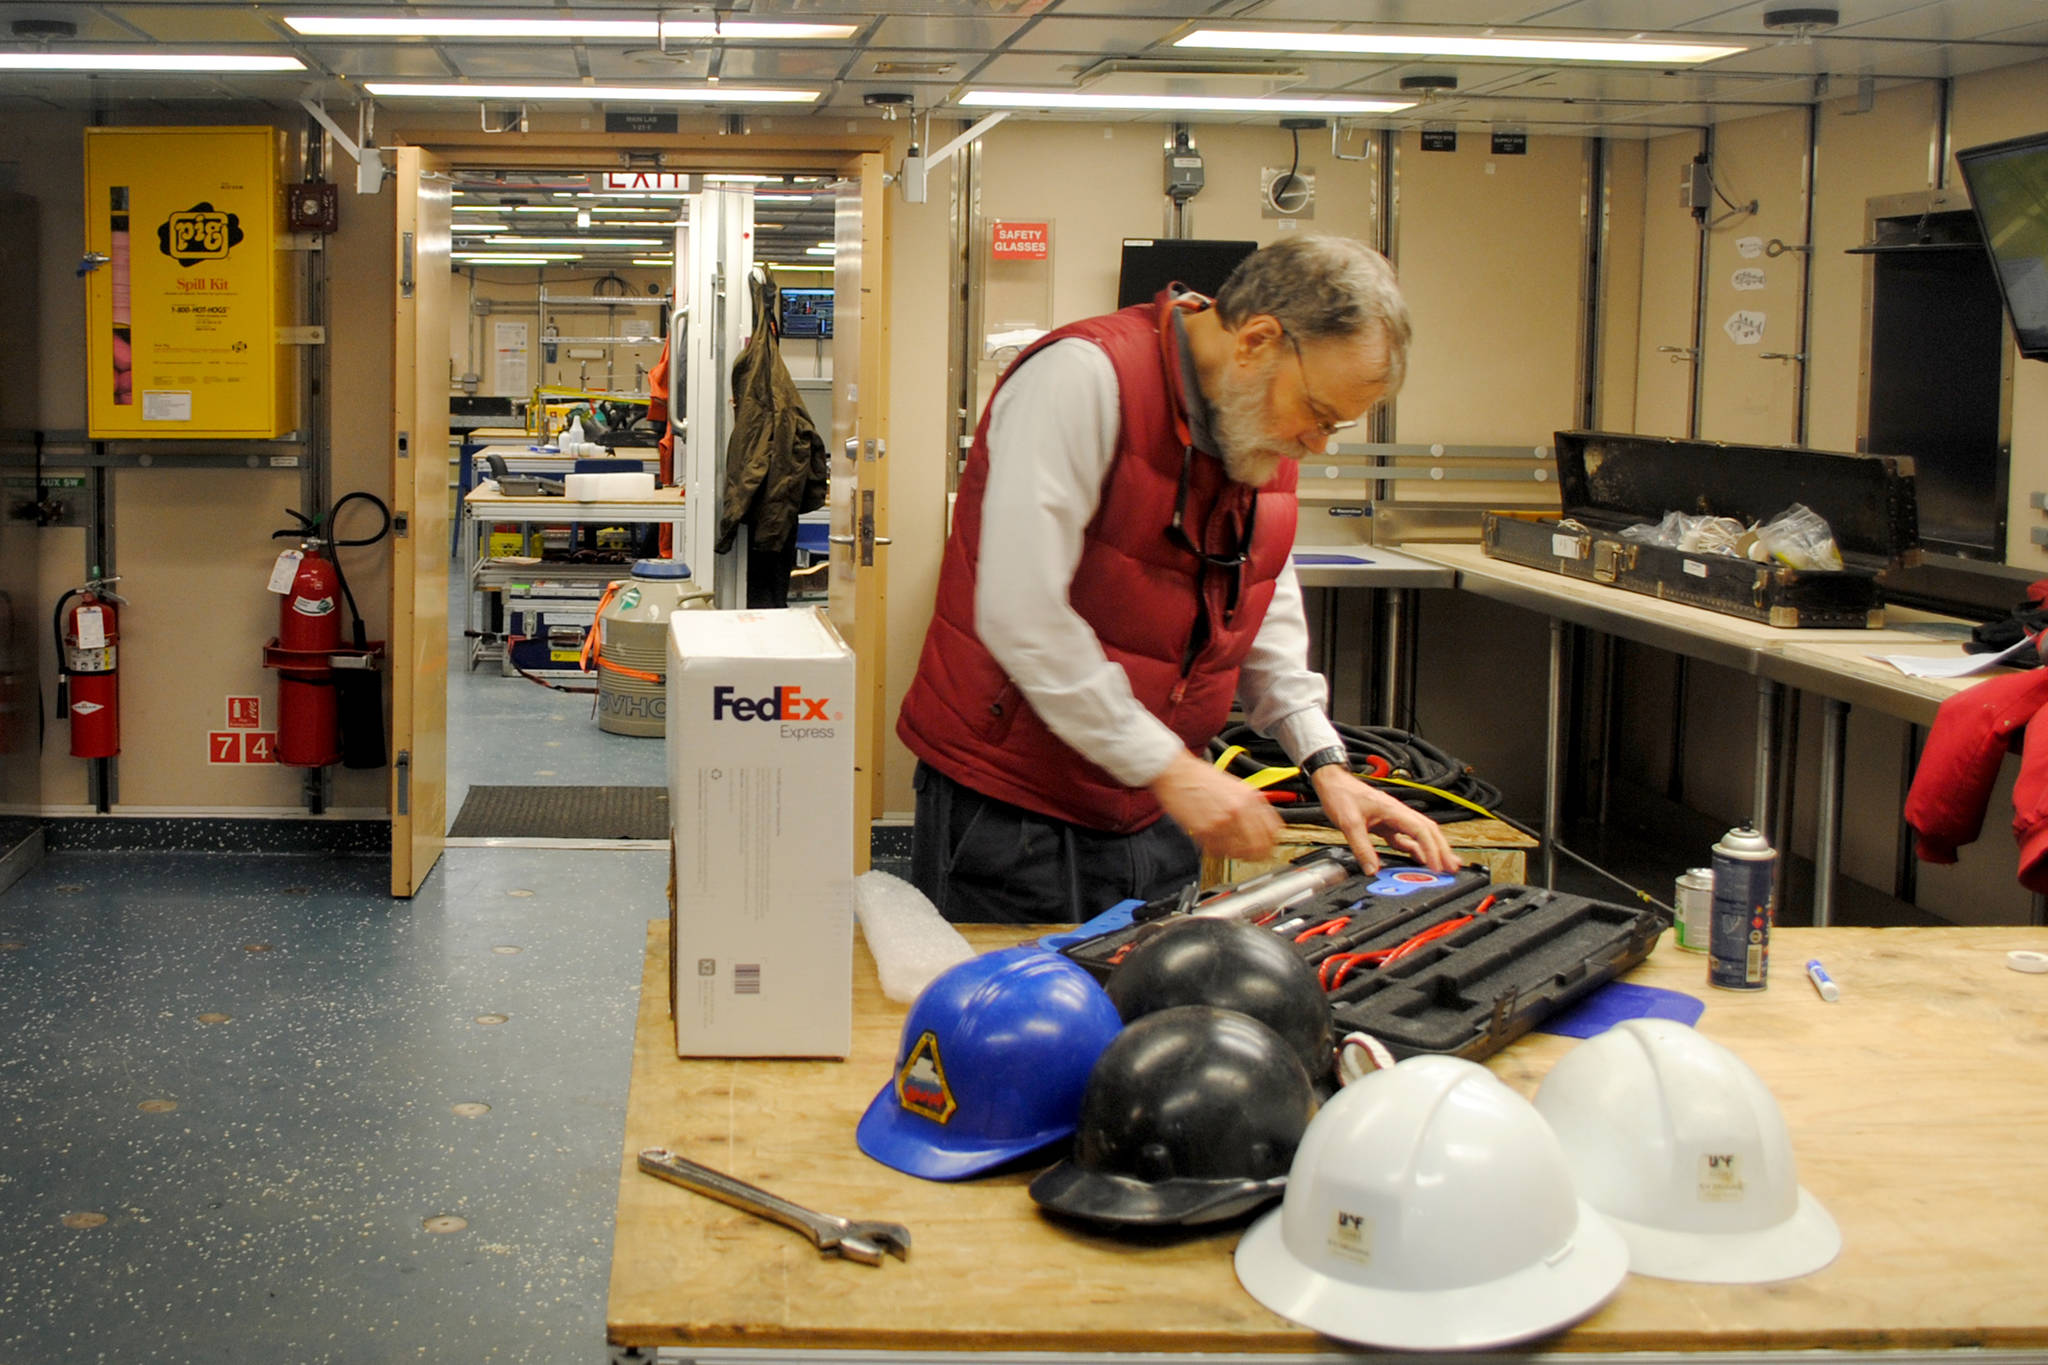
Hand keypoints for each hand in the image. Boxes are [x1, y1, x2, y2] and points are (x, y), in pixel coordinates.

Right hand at [1147, 750, 1283, 860]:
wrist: (1177, 774)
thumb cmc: (1201, 778)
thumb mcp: (1236, 786)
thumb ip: (1252, 805)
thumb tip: (1264, 824)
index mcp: (1250, 797)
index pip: (1273, 830)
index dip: (1272, 842)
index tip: (1268, 847)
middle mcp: (1239, 810)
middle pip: (1259, 846)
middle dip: (1257, 855)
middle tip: (1252, 856)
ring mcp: (1222, 822)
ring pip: (1239, 852)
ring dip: (1236, 854)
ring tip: (1230, 847)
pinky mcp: (1205, 831)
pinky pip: (1218, 851)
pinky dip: (1218, 851)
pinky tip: (1215, 841)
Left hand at [1309, 765, 1458, 873]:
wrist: (1332, 782)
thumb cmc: (1341, 795)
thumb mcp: (1349, 823)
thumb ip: (1362, 847)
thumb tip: (1372, 869)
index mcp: (1393, 810)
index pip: (1421, 831)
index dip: (1432, 849)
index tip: (1437, 866)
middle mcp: (1398, 813)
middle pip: (1429, 831)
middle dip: (1442, 849)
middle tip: (1453, 867)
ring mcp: (1393, 818)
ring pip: (1420, 834)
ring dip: (1433, 849)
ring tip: (1444, 865)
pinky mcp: (1386, 824)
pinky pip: (1406, 838)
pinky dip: (1415, 849)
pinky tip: (1420, 859)